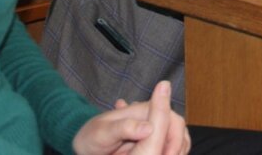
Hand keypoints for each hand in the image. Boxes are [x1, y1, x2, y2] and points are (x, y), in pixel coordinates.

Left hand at [72, 81, 189, 154]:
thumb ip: (125, 127)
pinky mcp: (150, 140)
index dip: (174, 139)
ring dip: (174, 150)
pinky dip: (167, 152)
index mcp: (143, 110)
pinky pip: (166, 146)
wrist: (84, 142)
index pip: (171, 119)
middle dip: (177, 147)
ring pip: (175, 138)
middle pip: (177, 128)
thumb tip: (150, 127)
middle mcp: (151, 117)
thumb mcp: (104, 132)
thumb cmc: (92, 136)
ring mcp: (151, 129)